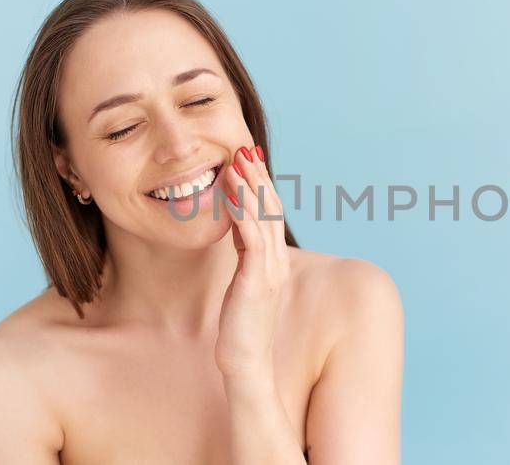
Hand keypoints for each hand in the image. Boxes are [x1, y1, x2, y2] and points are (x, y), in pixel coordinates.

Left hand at [215, 145, 290, 379]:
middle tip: (246, 147)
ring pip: (262, 217)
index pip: (269, 215)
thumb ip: (244, 258)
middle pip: (270, 208)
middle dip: (258, 176)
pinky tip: (233, 191)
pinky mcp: (256, 279)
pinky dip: (243, 209)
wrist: (245, 363)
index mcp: (272, 261)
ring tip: (238, 159)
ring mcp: (269, 269)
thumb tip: (237, 234)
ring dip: (250, 185)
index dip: (260, 186)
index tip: (248, 160)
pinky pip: (251, 236)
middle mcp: (276, 261)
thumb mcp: (242, 285)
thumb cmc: (239, 329)